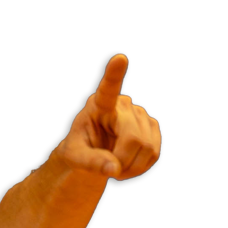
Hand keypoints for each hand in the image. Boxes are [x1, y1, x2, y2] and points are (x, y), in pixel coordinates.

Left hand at [56, 53, 161, 180]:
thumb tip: (114, 168)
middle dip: (122, 161)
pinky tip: (127, 163)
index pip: (108, 87)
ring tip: (115, 163)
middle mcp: (124, 104)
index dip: (115, 74)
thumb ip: (90, 162)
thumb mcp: (74, 158)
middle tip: (108, 168)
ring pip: (147, 149)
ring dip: (130, 167)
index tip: (119, 59)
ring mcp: (142, 114)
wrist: (92, 152)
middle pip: (134, 139)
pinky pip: (153, 155)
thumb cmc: (78, 149)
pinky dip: (140, 167)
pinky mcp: (153, 128)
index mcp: (99, 104)